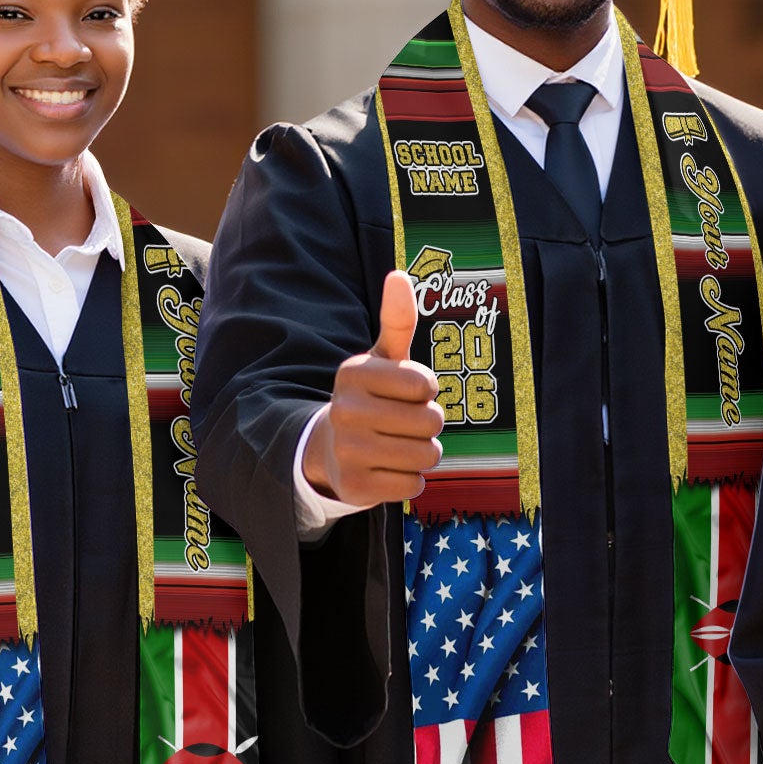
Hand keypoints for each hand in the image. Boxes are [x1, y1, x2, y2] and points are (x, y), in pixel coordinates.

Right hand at [303, 271, 444, 506]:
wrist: (330, 449)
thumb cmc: (372, 396)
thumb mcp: (383, 358)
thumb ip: (396, 319)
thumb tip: (399, 275)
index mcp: (353, 373)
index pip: (426, 384)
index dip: (427, 390)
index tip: (406, 392)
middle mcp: (344, 411)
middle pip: (431, 421)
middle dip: (428, 424)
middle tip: (403, 422)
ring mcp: (347, 452)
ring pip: (427, 455)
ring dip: (424, 452)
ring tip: (398, 444)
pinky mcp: (354, 488)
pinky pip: (414, 485)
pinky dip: (410, 478)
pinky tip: (386, 468)